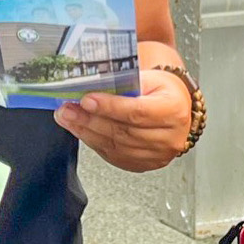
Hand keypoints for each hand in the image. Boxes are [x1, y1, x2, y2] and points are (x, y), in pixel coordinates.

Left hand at [54, 68, 192, 171]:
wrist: (176, 108)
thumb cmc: (162, 91)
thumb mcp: (149, 78)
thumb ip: (123, 84)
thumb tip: (89, 86)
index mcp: (173, 111)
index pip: (137, 112)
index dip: (109, 107)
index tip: (86, 100)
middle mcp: (169, 138)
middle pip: (123, 132)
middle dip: (89, 120)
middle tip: (67, 109)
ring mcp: (157, 155)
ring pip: (115, 146)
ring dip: (86, 132)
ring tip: (68, 118)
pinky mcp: (144, 164)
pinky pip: (114, 156)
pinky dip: (93, 142)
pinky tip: (81, 130)